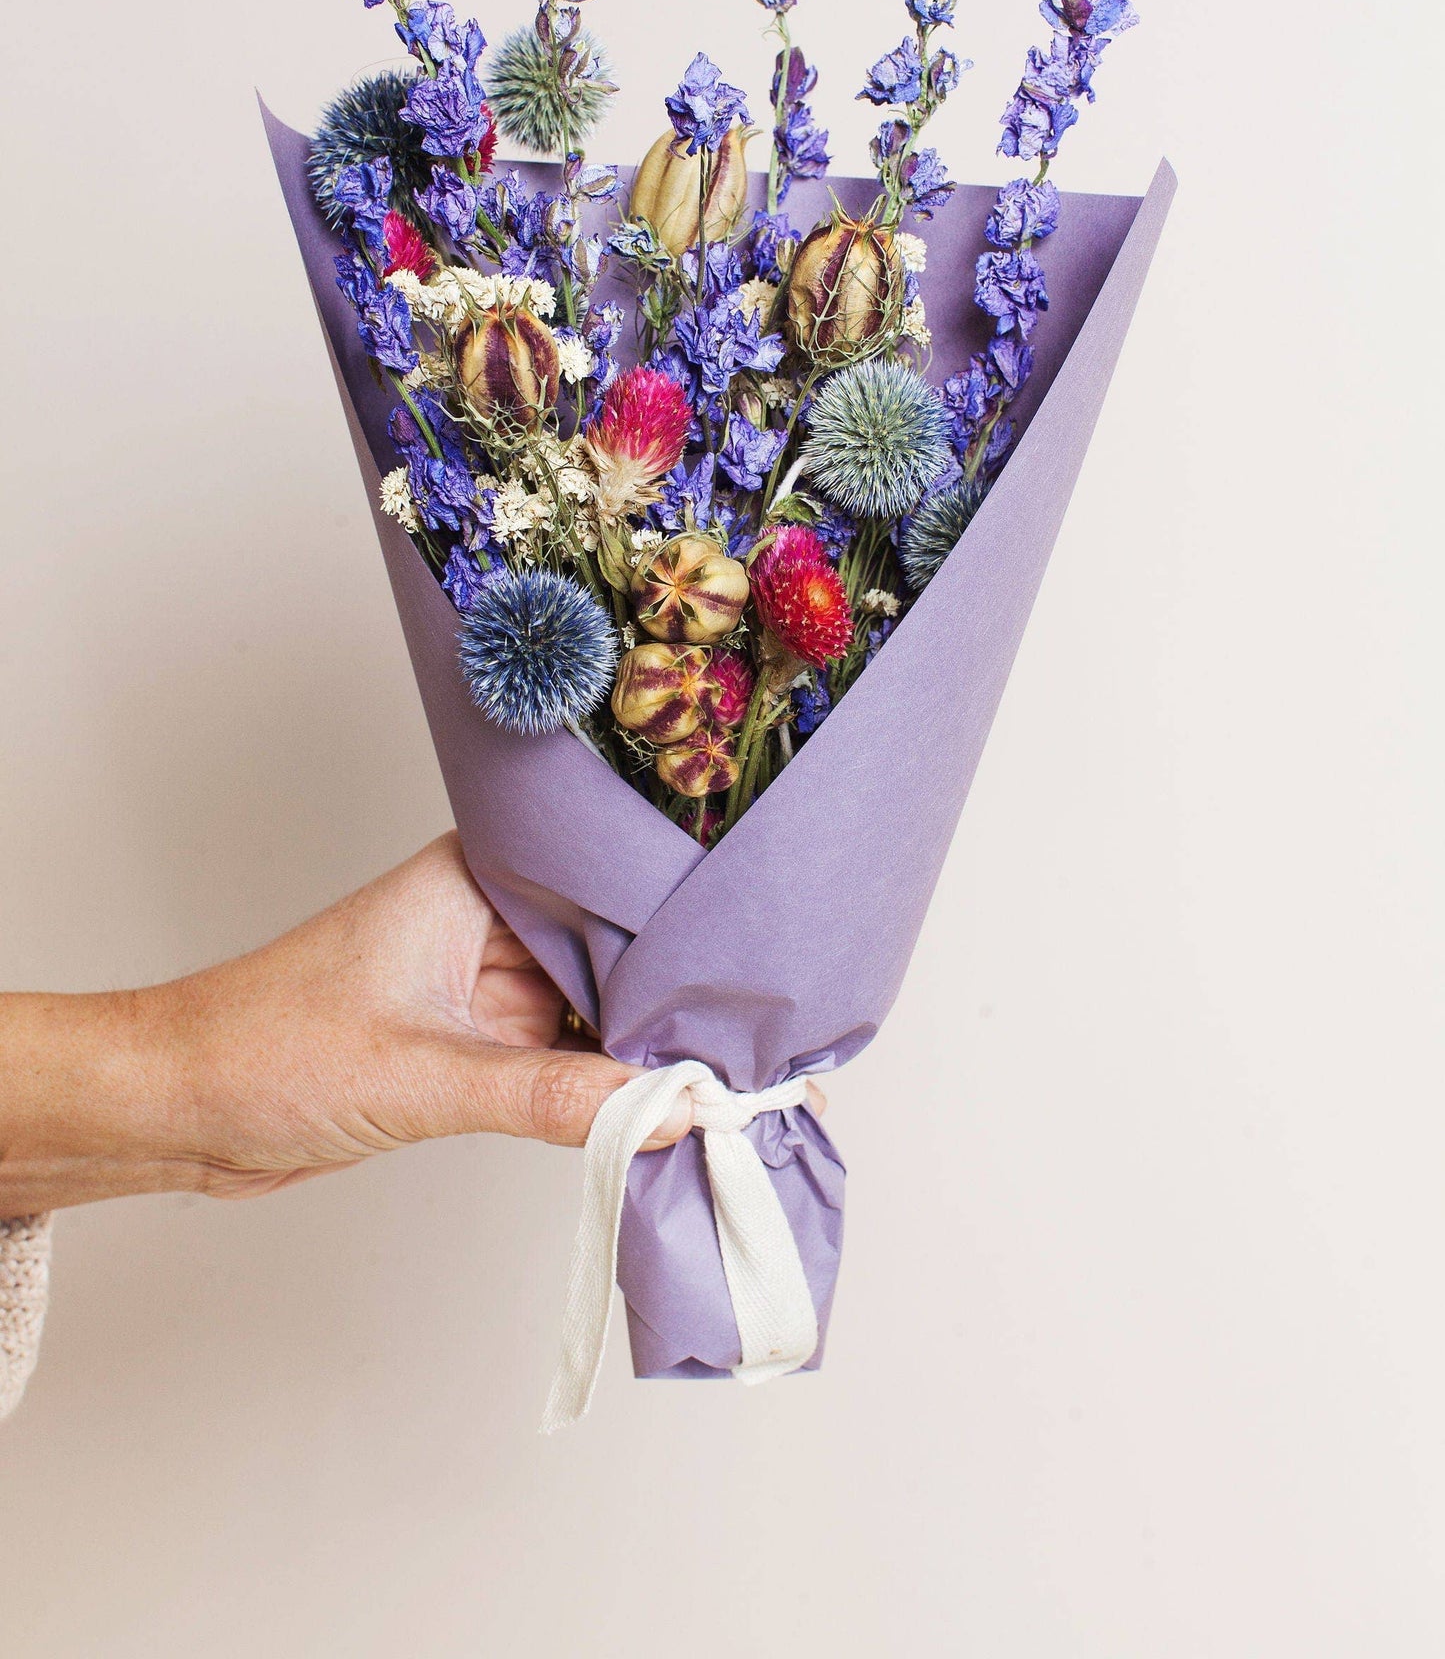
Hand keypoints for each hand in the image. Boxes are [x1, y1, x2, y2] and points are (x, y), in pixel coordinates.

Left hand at [0, 834, 696, 1213]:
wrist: (178, 1106)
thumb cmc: (264, 1053)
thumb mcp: (422, 1077)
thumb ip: (552, 1096)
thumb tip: (670, 1109)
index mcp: (477, 880)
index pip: (612, 896)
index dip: (688, 939)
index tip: (760, 986)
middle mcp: (491, 920)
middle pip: (619, 956)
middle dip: (684, 1004)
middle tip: (773, 1049)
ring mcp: (487, 983)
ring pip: (601, 1011)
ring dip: (651, 1051)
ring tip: (739, 1084)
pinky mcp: (477, 1042)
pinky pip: (569, 1057)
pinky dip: (611, 1086)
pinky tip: (667, 1111)